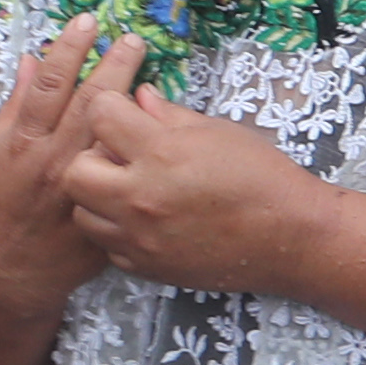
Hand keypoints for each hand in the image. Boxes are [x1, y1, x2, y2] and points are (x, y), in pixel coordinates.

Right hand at [0, 17, 128, 312]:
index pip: (48, 83)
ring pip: (114, 135)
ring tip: (150, 71)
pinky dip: (142, 147)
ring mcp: (82, 188)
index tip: (88, 20)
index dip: (69, 48)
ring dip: (133, 100)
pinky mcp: (104, 210)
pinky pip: (129, 174)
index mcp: (23, 142)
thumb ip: (15, 106)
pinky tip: (158, 124)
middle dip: (113, 66)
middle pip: (89, 103)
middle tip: (134, 39)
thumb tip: (28, 59)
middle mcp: (54, 160)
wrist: (13, 267)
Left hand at [51, 61, 337, 300]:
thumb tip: (138, 97)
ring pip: (82, 213)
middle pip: (75, 170)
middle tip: (121, 156)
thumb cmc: (260, 176)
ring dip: (98, 196)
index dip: (110, 107)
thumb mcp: (216, 131)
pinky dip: (117, 230)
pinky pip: (106, 246)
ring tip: (129, 189)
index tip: (124, 113)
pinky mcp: (146, 267)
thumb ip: (168, 114)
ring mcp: (140, 238)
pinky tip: (142, 219)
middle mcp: (141, 197)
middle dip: (92, 156)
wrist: (290, 237)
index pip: (99, 113)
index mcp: (161, 153)